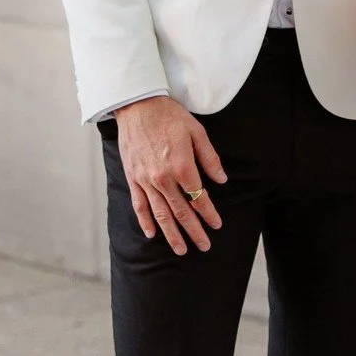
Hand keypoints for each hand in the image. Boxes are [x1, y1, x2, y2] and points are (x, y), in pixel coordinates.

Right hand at [115, 96, 226, 255]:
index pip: (199, 198)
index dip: (209, 214)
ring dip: (172, 234)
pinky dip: (145, 221)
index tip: (216, 225)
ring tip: (181, 250)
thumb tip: (222, 180)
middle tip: (204, 246)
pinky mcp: (133, 178)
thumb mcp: (197, 133)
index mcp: (182, 167)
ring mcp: (146, 180)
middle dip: (194, 231)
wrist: (137, 105)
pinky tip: (152, 234)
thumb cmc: (169, 116)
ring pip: (160, 214)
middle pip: (181, 212)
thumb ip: (209, 159)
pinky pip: (139, 205)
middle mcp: (163, 179)